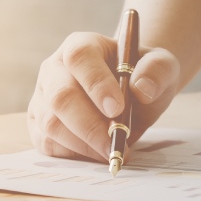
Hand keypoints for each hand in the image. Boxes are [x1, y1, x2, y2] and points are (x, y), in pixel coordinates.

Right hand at [27, 31, 180, 160]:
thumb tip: (142, 89)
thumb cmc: (142, 77)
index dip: (96, 83)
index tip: (118, 109)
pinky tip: (97, 153)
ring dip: (85, 144)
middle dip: (90, 126)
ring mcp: (43, 97)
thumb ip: (157, 70)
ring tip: (114, 150)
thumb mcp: (161, 67)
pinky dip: (74, 154)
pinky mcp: (39, 124)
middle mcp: (54, 69)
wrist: (131, 95)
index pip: (79, 58)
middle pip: (60, 96)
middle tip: (118, 143)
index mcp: (81, 46)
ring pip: (51, 124)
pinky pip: (47, 144)